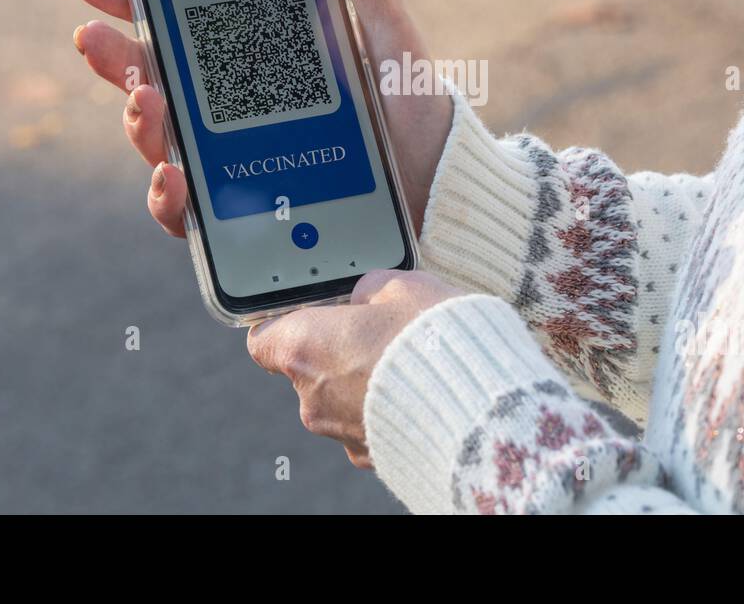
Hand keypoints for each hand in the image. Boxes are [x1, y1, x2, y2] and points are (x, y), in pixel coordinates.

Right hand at [61, 0, 453, 235]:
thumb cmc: (415, 116)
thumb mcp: (388, 41)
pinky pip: (189, 211)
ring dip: (138, 116)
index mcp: (261, 56)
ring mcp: (232, 163)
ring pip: (162, 139)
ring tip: (144, 97)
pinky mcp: (241, 218)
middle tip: (94, 36)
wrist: (443, 198)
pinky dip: (169, 196)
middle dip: (116, 54)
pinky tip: (171, 176)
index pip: (183, 21)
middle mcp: (236, 108)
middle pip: (156, 77)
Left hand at [247, 270, 463, 466]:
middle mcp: (310, 396)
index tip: (310, 315)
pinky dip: (384, 411)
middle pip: (307, 369)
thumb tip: (363, 299)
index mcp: (305, 346)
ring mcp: (338, 432)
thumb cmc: (434, 336)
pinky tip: (419, 394)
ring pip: (338, 400)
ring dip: (363, 383)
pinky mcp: (369, 456)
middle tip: (379, 334)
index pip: (263, 339)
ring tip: (409, 365)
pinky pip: (366, 425)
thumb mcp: (401, 286)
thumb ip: (368, 291)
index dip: (284, 325)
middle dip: (338, 352)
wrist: (480, 404)